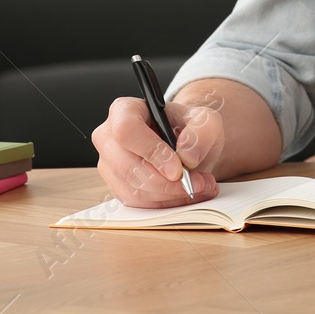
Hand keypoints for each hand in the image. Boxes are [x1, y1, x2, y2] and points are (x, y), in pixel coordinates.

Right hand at [92, 96, 222, 207]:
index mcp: (124, 110)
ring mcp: (110, 165)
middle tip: (199, 182)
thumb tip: (187, 155)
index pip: (127, 131)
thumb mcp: (206, 120)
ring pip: (134, 190)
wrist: (189, 146)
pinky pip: (138, 203)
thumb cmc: (190, 128)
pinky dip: (166, 203)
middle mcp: (109, 137)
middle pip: (129, 167)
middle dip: (168, 182)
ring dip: (171, 194)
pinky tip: (187, 194)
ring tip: (200, 186)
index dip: (152, 152)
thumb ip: (201, 131)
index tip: (177, 169)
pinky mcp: (117, 187)